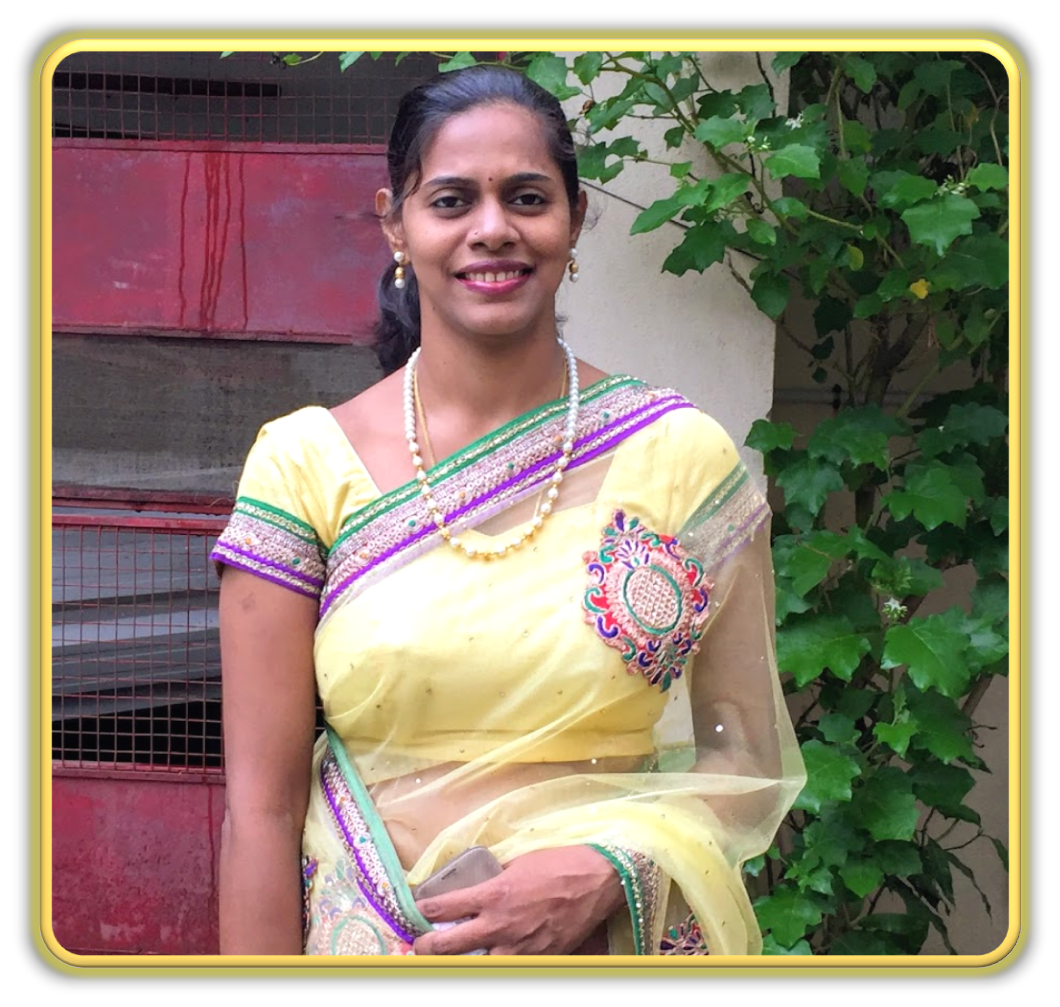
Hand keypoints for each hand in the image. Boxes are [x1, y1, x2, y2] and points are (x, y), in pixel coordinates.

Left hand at [412, 846, 624, 955]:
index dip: (423, 908)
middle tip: (419, 944)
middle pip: (448, 946)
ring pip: (474, 967)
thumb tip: (477, 889)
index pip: (443, 906)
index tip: (416, 908)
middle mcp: (500, 925)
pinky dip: (494, 963)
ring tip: (449, 958)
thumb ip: (494, 881)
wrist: (598, 881)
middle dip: (427, 946)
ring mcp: (518, 947)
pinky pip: (507, 967)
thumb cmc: (559, 865)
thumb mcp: (518, 865)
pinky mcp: (537, 959)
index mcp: (493, 894)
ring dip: (458, 961)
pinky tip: (489, 959)